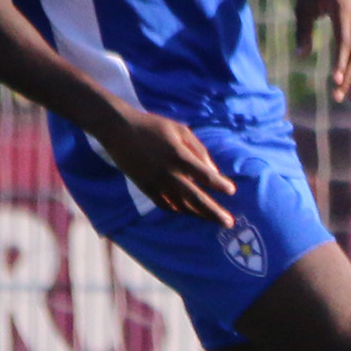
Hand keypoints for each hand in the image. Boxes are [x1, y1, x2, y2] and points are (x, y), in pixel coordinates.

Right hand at [92, 109, 236, 223]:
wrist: (119, 130)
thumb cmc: (154, 127)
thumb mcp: (180, 130)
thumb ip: (199, 150)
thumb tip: (213, 172)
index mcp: (179, 156)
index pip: (204, 176)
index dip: (220, 185)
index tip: (231, 191)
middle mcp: (168, 173)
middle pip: (195, 198)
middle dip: (213, 212)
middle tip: (228, 223)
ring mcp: (155, 183)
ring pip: (181, 205)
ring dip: (198, 214)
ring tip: (212, 219)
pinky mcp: (145, 188)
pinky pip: (164, 204)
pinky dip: (178, 210)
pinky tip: (189, 212)